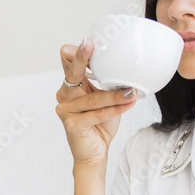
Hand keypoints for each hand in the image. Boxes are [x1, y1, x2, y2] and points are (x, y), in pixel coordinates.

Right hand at [55, 38, 136, 169]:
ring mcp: (65, 110)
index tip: (90, 41)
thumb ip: (106, 82)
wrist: (94, 153)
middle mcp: (64, 95)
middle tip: (90, 44)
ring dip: (113, 94)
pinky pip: (97, 114)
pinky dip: (115, 109)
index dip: (77, 51)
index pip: (68, 61)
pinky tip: (128, 103)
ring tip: (130, 91)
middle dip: (82, 58)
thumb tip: (124, 65)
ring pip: (92, 97)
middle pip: (72, 72)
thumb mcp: (103, 98)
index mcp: (70, 85)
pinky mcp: (72, 125)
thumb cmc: (100, 123)